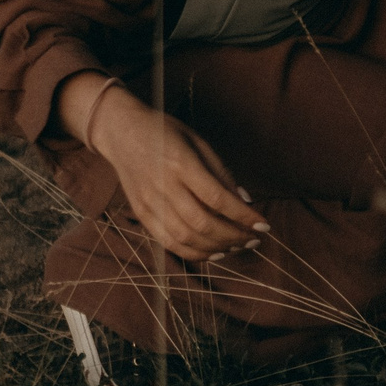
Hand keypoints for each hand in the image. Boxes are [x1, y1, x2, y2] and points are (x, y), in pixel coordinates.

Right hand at [63, 78, 267, 263]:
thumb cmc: (164, 132)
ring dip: (217, 248)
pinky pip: (169, 242)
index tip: (264, 224)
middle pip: (203, 223)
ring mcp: (149, 203)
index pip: (217, 198)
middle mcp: (163, 186)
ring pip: (186, 238)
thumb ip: (221, 172)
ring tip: (237, 246)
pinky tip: (212, 253)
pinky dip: (193, 253)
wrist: (121, 132)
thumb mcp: (197, 141)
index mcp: (181, 163)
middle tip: (254, 239)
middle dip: (234, 236)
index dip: (243, 216)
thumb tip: (245, 201)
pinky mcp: (141, 214)